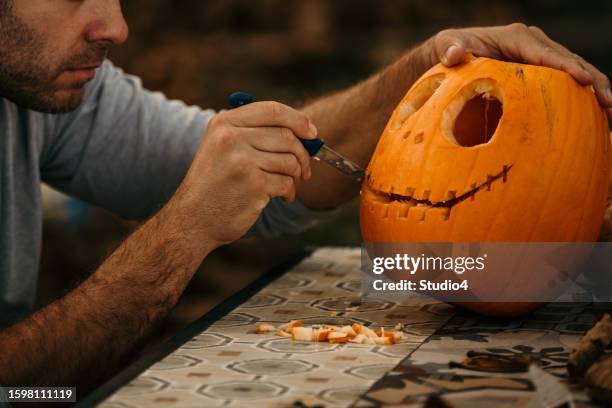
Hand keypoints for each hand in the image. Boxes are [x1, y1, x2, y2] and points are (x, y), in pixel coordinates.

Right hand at [167, 101, 316, 245]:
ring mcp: (242, 161)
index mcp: (224, 123)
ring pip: (290, 160)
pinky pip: (286, 183)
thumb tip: (304, 129)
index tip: (312, 133)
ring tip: (285, 185)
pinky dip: (288, 192)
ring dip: (294, 176)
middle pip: (287, 136)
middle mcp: (231, 138)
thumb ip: (253, 132)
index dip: (299, 120)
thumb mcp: (222, 147)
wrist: (193, 219)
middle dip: (302, 154)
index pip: (273, 110)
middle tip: (304, 169)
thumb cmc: (214, 184)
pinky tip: (280, 197)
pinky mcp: (254, 185)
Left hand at [424, 23, 611, 119]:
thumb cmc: (449, 51)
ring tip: (610, 113)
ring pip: (574, 73)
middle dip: (591, 80)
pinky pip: (565, 86)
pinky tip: (596, 120)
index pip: (544, 52)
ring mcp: (541, 59)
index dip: (564, 65)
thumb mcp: (445, 46)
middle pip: (569, 61)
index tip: (582, 79)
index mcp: (517, 38)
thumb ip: (449, 48)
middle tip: (608, 102)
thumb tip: (454, 54)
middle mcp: (535, 45)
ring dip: (595, 91)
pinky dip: (581, 100)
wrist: (451, 57)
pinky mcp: (543, 75)